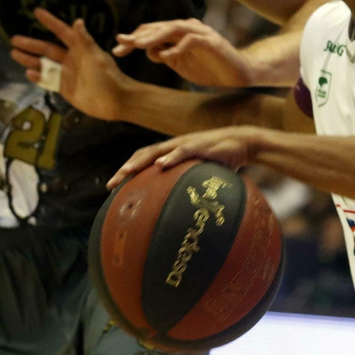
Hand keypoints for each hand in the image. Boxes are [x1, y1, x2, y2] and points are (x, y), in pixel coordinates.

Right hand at [10, 8, 130, 120]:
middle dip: (31, 44)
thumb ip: (84, 41)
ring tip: (14, 53)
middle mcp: (70, 59)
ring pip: (44, 64)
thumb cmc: (107, 76)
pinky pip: (48, 81)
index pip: (62, 32)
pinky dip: (38, 77)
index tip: (37, 11)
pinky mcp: (65, 88)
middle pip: (47, 49)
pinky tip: (28, 72)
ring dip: (30, 59)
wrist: (115, 101)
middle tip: (14, 38)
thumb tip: (77, 20)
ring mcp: (66, 74)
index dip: (50, 22)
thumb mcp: (95, 57)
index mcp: (79, 48)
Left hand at [108, 127, 263, 188]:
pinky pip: (182, 150)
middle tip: (111, 185)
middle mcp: (175, 145)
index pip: (145, 159)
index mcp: (173, 152)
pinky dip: (170, 157)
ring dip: (140, 161)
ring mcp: (186, 144)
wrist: (243, 143)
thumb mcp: (202, 174)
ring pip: (157, 150)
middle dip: (126, 169)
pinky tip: (161, 164)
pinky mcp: (200, 145)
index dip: (128, 171)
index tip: (113, 188)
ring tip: (126, 172)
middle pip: (143, 154)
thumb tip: (181, 211)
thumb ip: (190, 185)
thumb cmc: (222, 160)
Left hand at [116, 19, 255, 87]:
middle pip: (159, 27)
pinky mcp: (212, 42)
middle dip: (138, 36)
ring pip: (173, 29)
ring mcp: (200, 33)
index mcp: (178, 34)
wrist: (238, 75)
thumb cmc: (210, 69)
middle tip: (120, 44)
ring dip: (155, 36)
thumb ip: (165, 55)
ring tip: (139, 45)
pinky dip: (177, 48)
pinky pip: (191, 41)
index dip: (134, 39)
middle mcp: (188, 28)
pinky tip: (165, 57)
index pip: (152, 32)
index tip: (117, 50)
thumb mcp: (181, 64)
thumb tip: (148, 50)